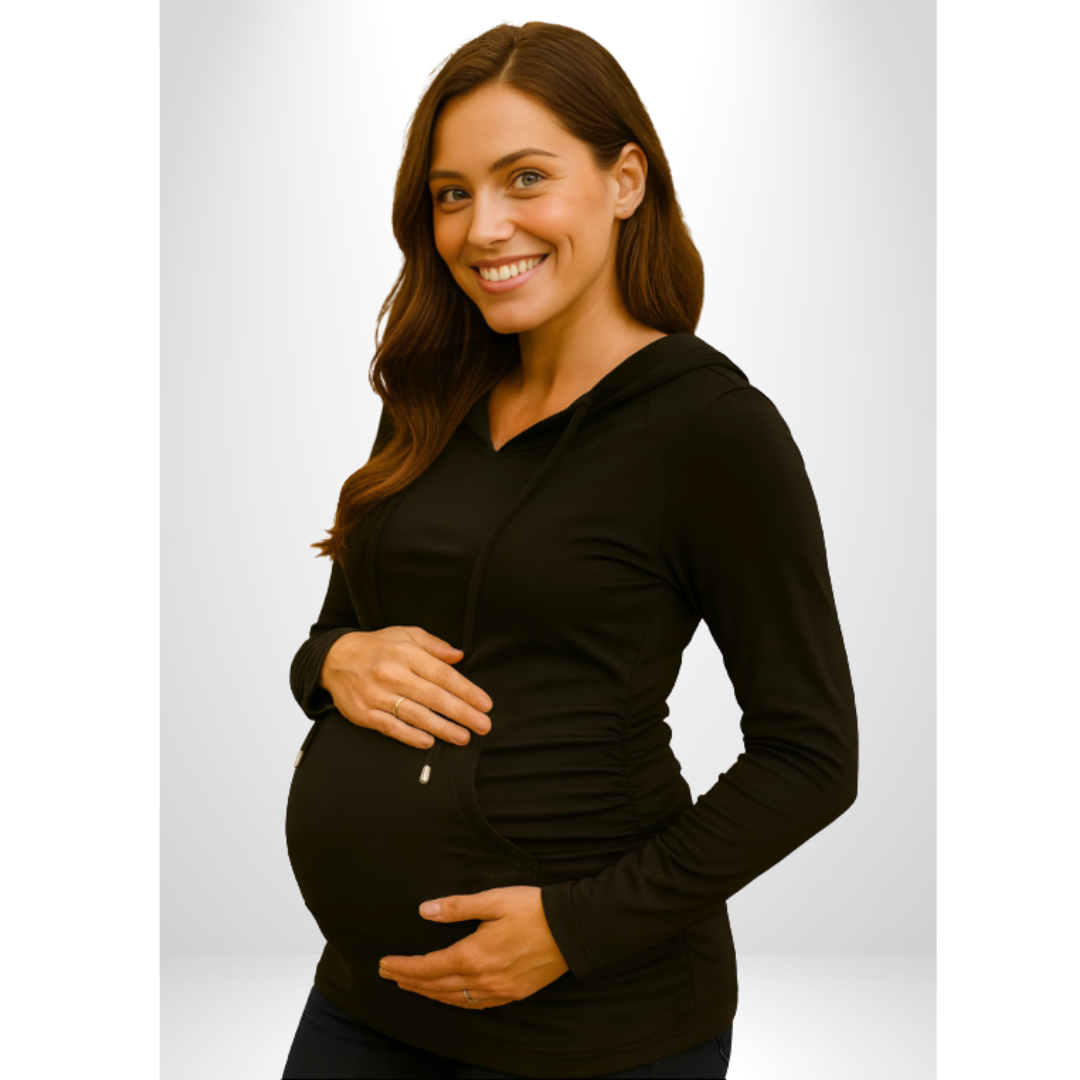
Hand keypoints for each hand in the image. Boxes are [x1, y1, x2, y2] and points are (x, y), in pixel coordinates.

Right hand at [320, 625, 493, 748]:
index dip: (466, 691)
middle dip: (462, 713)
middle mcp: (392, 674)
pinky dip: (410, 736)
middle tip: (483, 725)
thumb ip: (434, 645)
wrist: (335, 659)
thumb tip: (459, 656)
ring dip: (442, 728)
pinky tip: (428, 742)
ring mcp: (377, 695)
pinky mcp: (364, 713)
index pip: (443, 675)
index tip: (484, 703)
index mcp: (406, 654)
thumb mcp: (406, 635)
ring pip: (415, 715)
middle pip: (434, 697)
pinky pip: (391, 727)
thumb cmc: (377, 647)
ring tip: (463, 737)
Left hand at [378, 886, 569, 1008]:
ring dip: (428, 993)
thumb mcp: (493, 900)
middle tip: (389, 974)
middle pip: (436, 986)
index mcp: (474, 955)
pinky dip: (454, 1001)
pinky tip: (449, 996)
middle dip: (409, 980)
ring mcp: (498, 991)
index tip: (384, 964)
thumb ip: (457, 907)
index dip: (403, 967)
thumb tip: (425, 911)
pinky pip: (475, 1005)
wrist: (573, 929)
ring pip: (454, 999)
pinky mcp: (512, 994)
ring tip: (411, 985)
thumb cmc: (533, 909)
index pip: (428, 967)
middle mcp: (483, 979)